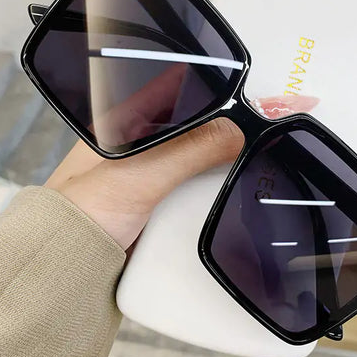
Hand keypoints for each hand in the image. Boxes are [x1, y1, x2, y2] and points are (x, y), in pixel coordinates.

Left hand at [46, 95, 318, 249]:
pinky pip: (201, 177)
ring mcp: (156, 166)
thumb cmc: (82, 213)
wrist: (69, 267)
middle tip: (287, 116)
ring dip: (237, 146)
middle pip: (204, 118)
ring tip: (278, 140)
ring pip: (205, 148)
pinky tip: (248, 174)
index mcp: (130, 117)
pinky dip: (224, 175)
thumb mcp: (138, 176)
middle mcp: (145, 137)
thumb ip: (186, 150)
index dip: (233, 89)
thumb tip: (237, 129)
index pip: (191, 89)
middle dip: (244, 115)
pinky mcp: (163, 193)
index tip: (274, 96)